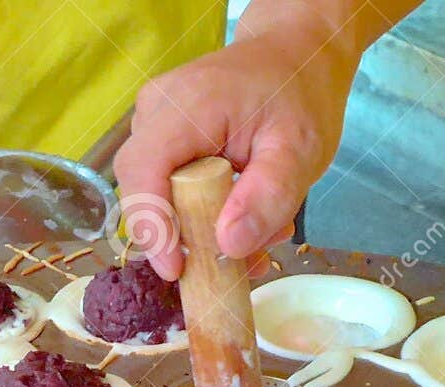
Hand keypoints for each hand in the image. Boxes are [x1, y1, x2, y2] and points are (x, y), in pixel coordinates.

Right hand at [112, 9, 362, 278]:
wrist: (296, 58)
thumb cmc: (300, 96)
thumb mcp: (300, 152)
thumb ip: (267, 198)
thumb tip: (227, 246)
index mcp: (187, 105)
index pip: (144, 172)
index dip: (153, 227)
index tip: (178, 270)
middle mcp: (157, 111)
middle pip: (145, 191)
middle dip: (187, 237)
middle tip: (242, 260)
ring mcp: (155, 124)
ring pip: (159, 197)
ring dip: (204, 230)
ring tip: (260, 235)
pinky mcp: (163, 141)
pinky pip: (170, 191)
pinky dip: (205, 216)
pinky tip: (246, 220)